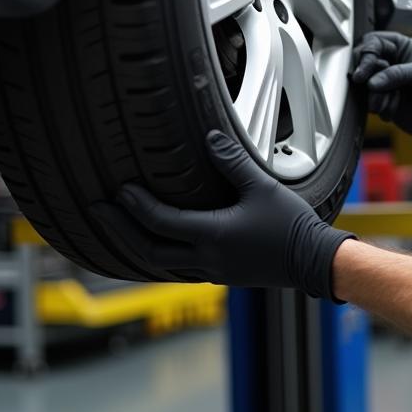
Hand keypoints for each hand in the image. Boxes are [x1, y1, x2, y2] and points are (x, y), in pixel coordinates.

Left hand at [90, 130, 354, 296]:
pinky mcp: (222, 274)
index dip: (136, 205)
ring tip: (118, 229)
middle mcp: (206, 259)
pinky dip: (160, 254)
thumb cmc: (291, 225)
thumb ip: (232, 161)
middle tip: (98, 212)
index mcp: (212, 236)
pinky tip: (158, 243)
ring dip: (136, 246)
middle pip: (148, 250)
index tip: (118, 191)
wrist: (313, 262)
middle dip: (120, 231)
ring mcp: (213, 270)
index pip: (160, 222)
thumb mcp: (262, 187)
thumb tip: (209, 137)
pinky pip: (179, 267)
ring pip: (161, 264)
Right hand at [350, 31, 411, 158]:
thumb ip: (397, 74)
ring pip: (363, 84)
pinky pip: (367, 101)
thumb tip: (371, 82)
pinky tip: (394, 109)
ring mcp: (383, 81)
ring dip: (377, 96)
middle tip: (373, 87)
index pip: (374, 42)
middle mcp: (390, 62)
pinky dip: (379, 106)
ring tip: (396, 100)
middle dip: (368, 77)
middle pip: (362, 62)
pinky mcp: (380, 98)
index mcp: (402, 47)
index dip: (366, 55)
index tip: (362, 73)